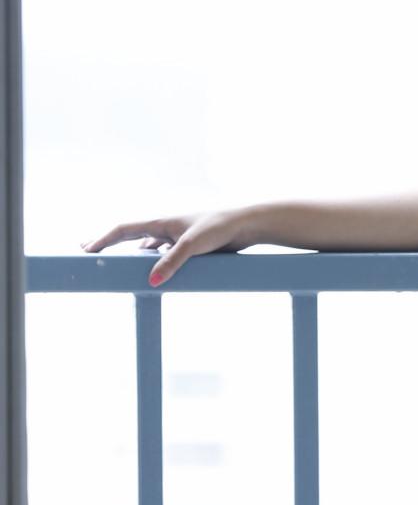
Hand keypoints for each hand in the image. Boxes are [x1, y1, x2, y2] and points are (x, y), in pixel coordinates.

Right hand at [78, 206, 259, 284]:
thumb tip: (152, 282)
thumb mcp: (193, 246)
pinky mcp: (190, 245)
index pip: (123, 230)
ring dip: (130, 253)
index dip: (103, 240)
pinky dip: (153, 260)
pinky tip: (151, 268)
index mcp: (161, 222)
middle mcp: (165, 227)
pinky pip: (164, 253)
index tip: (86, 250)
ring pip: (147, 245)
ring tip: (114, 262)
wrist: (246, 225)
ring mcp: (176, 236)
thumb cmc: (219, 228)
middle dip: (108, 243)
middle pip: (129, 235)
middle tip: (88, 250)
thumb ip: (171, 263)